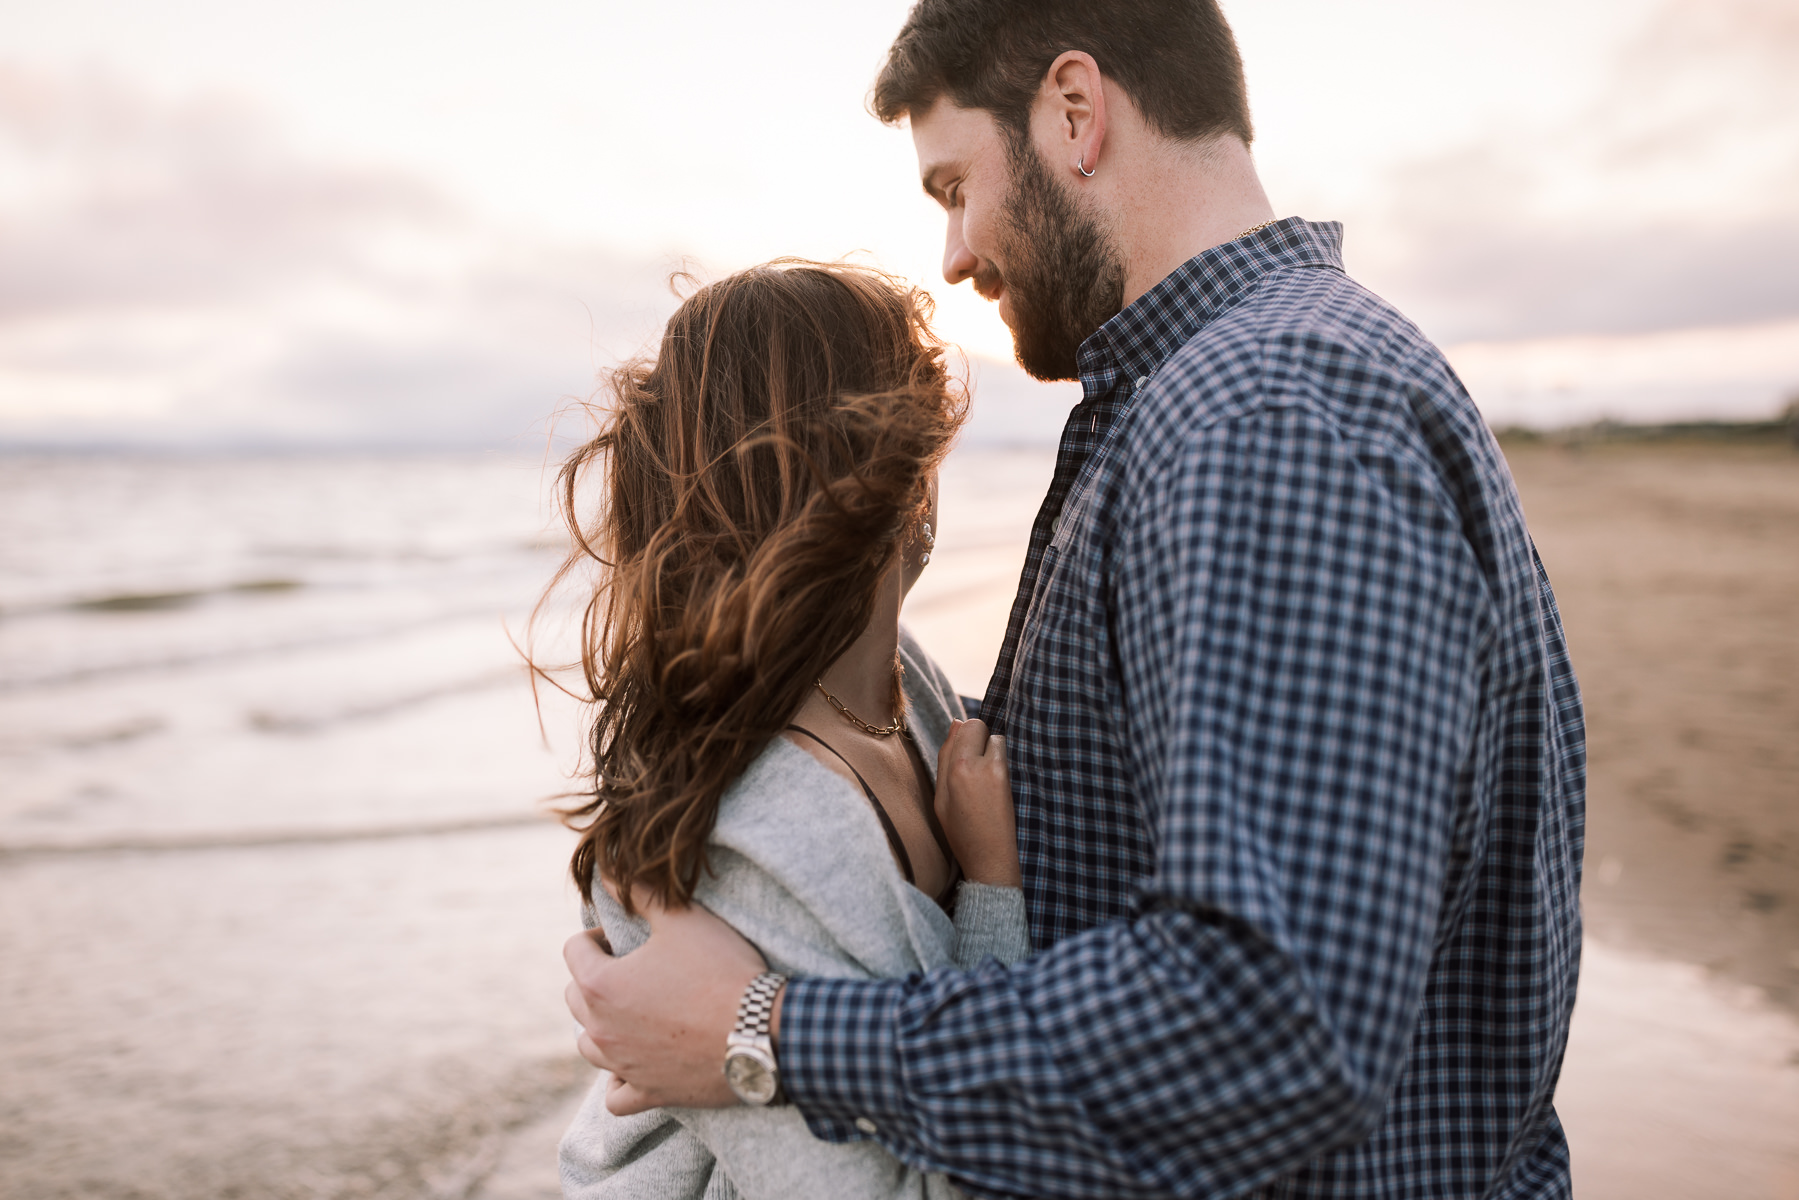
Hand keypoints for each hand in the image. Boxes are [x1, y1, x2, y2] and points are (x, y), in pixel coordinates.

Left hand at [564, 889, 769, 1113]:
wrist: (762, 1032)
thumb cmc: (721, 971)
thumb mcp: (682, 918)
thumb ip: (641, 893)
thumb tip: (611, 873)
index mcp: (600, 985)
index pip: (574, 950)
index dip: (596, 934)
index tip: (623, 933)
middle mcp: (601, 1030)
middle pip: (575, 997)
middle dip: (595, 976)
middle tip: (634, 966)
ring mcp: (623, 1066)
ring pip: (588, 1046)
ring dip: (601, 1025)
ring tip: (632, 1010)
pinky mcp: (649, 1093)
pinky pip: (615, 1095)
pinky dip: (618, 1080)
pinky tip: (634, 1062)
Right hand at [935, 718, 1021, 886]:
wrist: (990, 858)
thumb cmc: (961, 831)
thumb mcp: (941, 797)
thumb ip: (946, 756)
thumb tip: (956, 721)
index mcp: (958, 769)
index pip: (967, 725)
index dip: (964, 735)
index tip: (962, 753)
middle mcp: (980, 765)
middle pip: (982, 726)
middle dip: (977, 738)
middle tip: (973, 765)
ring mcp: (1000, 771)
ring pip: (997, 739)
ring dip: (991, 750)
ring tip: (984, 778)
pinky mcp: (1014, 779)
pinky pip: (1006, 755)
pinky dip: (1000, 762)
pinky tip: (994, 785)